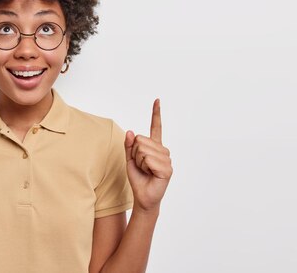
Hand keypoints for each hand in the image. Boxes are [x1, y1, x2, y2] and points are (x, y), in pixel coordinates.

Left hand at [124, 98, 172, 212]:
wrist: (143, 197)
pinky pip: (148, 159)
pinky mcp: (167, 169)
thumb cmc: (138, 178)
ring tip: (146, 171)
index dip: (156, 113)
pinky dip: (144, 167)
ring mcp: (166, 159)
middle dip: (135, 154)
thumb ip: (129, 145)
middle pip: (140, 140)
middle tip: (141, 166)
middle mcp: (163, 151)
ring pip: (143, 149)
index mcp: (155, 147)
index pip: (156, 127)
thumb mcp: (129, 159)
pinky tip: (150, 174)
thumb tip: (130, 131)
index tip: (157, 100)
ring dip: (139, 161)